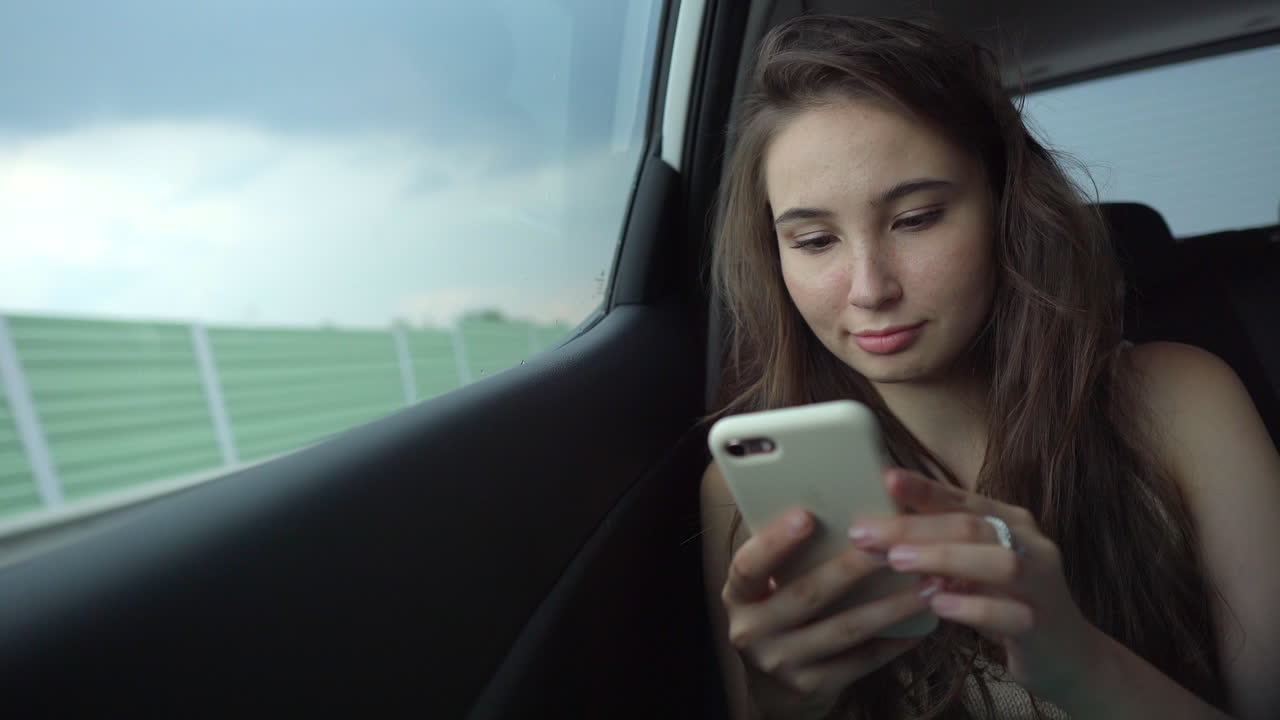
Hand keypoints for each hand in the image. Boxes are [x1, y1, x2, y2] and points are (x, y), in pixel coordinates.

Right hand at [721, 507, 940, 717]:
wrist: (775, 692)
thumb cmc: (777, 618)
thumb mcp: (766, 591)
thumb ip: (787, 561)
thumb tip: (836, 507)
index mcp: (738, 597)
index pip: (748, 566)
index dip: (775, 542)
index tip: (806, 516)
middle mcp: (753, 631)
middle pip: (808, 594)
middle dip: (853, 568)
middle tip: (892, 545)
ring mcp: (783, 662)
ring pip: (844, 629)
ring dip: (890, 606)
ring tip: (928, 584)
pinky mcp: (814, 686)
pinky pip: (861, 660)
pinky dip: (893, 641)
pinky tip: (920, 624)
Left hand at [847, 468, 1103, 704]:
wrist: (1070, 657)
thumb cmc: (1008, 603)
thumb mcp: (975, 569)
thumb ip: (942, 547)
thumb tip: (881, 532)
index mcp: (1012, 523)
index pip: (964, 499)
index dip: (925, 488)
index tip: (887, 478)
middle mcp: (1031, 545)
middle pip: (973, 526)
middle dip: (916, 527)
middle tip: (867, 533)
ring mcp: (1042, 585)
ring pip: (998, 562)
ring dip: (945, 558)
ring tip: (899, 560)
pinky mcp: (1043, 626)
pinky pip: (1010, 613)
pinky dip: (972, 606)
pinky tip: (937, 604)